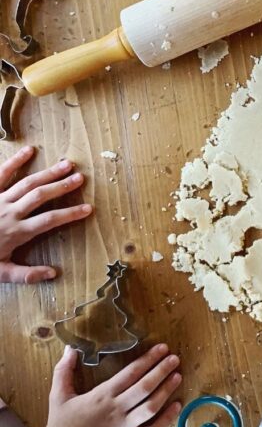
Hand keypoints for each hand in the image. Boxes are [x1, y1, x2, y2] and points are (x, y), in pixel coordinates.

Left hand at [0, 146, 91, 283]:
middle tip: (80, 178)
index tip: (88, 209)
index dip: (70, 214)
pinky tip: (29, 151)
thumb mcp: (1, 273)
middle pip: (41, 196)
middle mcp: (10, 213)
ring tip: (66, 164)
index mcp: (16, 232)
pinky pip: (2, 173)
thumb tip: (53, 273)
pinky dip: (15, 161)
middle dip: (62, 186)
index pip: (50, 221)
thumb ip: (26, 274)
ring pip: (27, 183)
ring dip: (47, 173)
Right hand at [46, 344, 181, 426]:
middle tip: (175, 359)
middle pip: (145, 386)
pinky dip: (167, 419)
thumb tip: (71, 349)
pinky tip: (177, 406)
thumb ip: (64, 371)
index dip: (148, 359)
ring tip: (178, 377)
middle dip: (162, 370)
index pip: (131, 373)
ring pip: (151, 406)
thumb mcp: (58, 396)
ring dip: (166, 390)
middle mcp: (118, 408)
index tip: (162, 348)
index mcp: (103, 395)